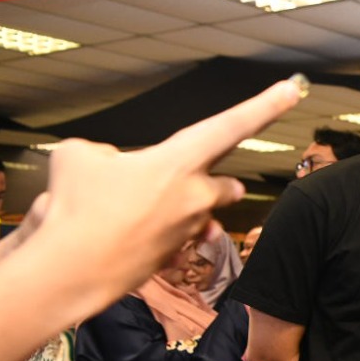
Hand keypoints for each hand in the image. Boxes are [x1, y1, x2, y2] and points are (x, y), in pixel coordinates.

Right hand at [12, 76, 306, 310]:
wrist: (68, 271)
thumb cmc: (74, 209)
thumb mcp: (79, 156)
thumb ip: (106, 153)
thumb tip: (113, 165)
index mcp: (178, 163)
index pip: (231, 126)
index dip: (263, 106)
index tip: (291, 89)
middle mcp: (194, 198)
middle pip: (227, 185)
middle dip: (217, 182)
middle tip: (186, 179)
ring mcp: (187, 231)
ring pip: (198, 214)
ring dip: (178, 209)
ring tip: (132, 210)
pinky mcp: (173, 257)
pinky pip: (174, 241)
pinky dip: (153, 235)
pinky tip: (122, 236)